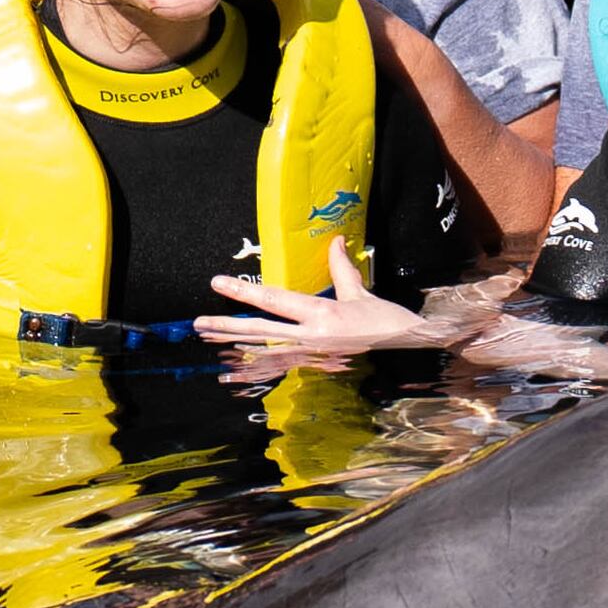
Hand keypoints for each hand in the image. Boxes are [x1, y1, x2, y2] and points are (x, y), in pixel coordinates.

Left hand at [195, 251, 438, 369]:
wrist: (410, 351)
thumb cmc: (388, 321)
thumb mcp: (362, 293)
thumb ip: (341, 269)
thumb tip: (335, 240)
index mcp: (322, 314)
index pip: (275, 299)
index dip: (244, 292)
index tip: (218, 284)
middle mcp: (312, 337)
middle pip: (261, 329)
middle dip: (227, 325)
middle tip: (197, 322)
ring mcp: (313, 355)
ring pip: (265, 348)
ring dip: (235, 343)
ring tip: (208, 338)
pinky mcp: (316, 366)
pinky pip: (279, 366)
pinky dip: (256, 366)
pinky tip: (236, 367)